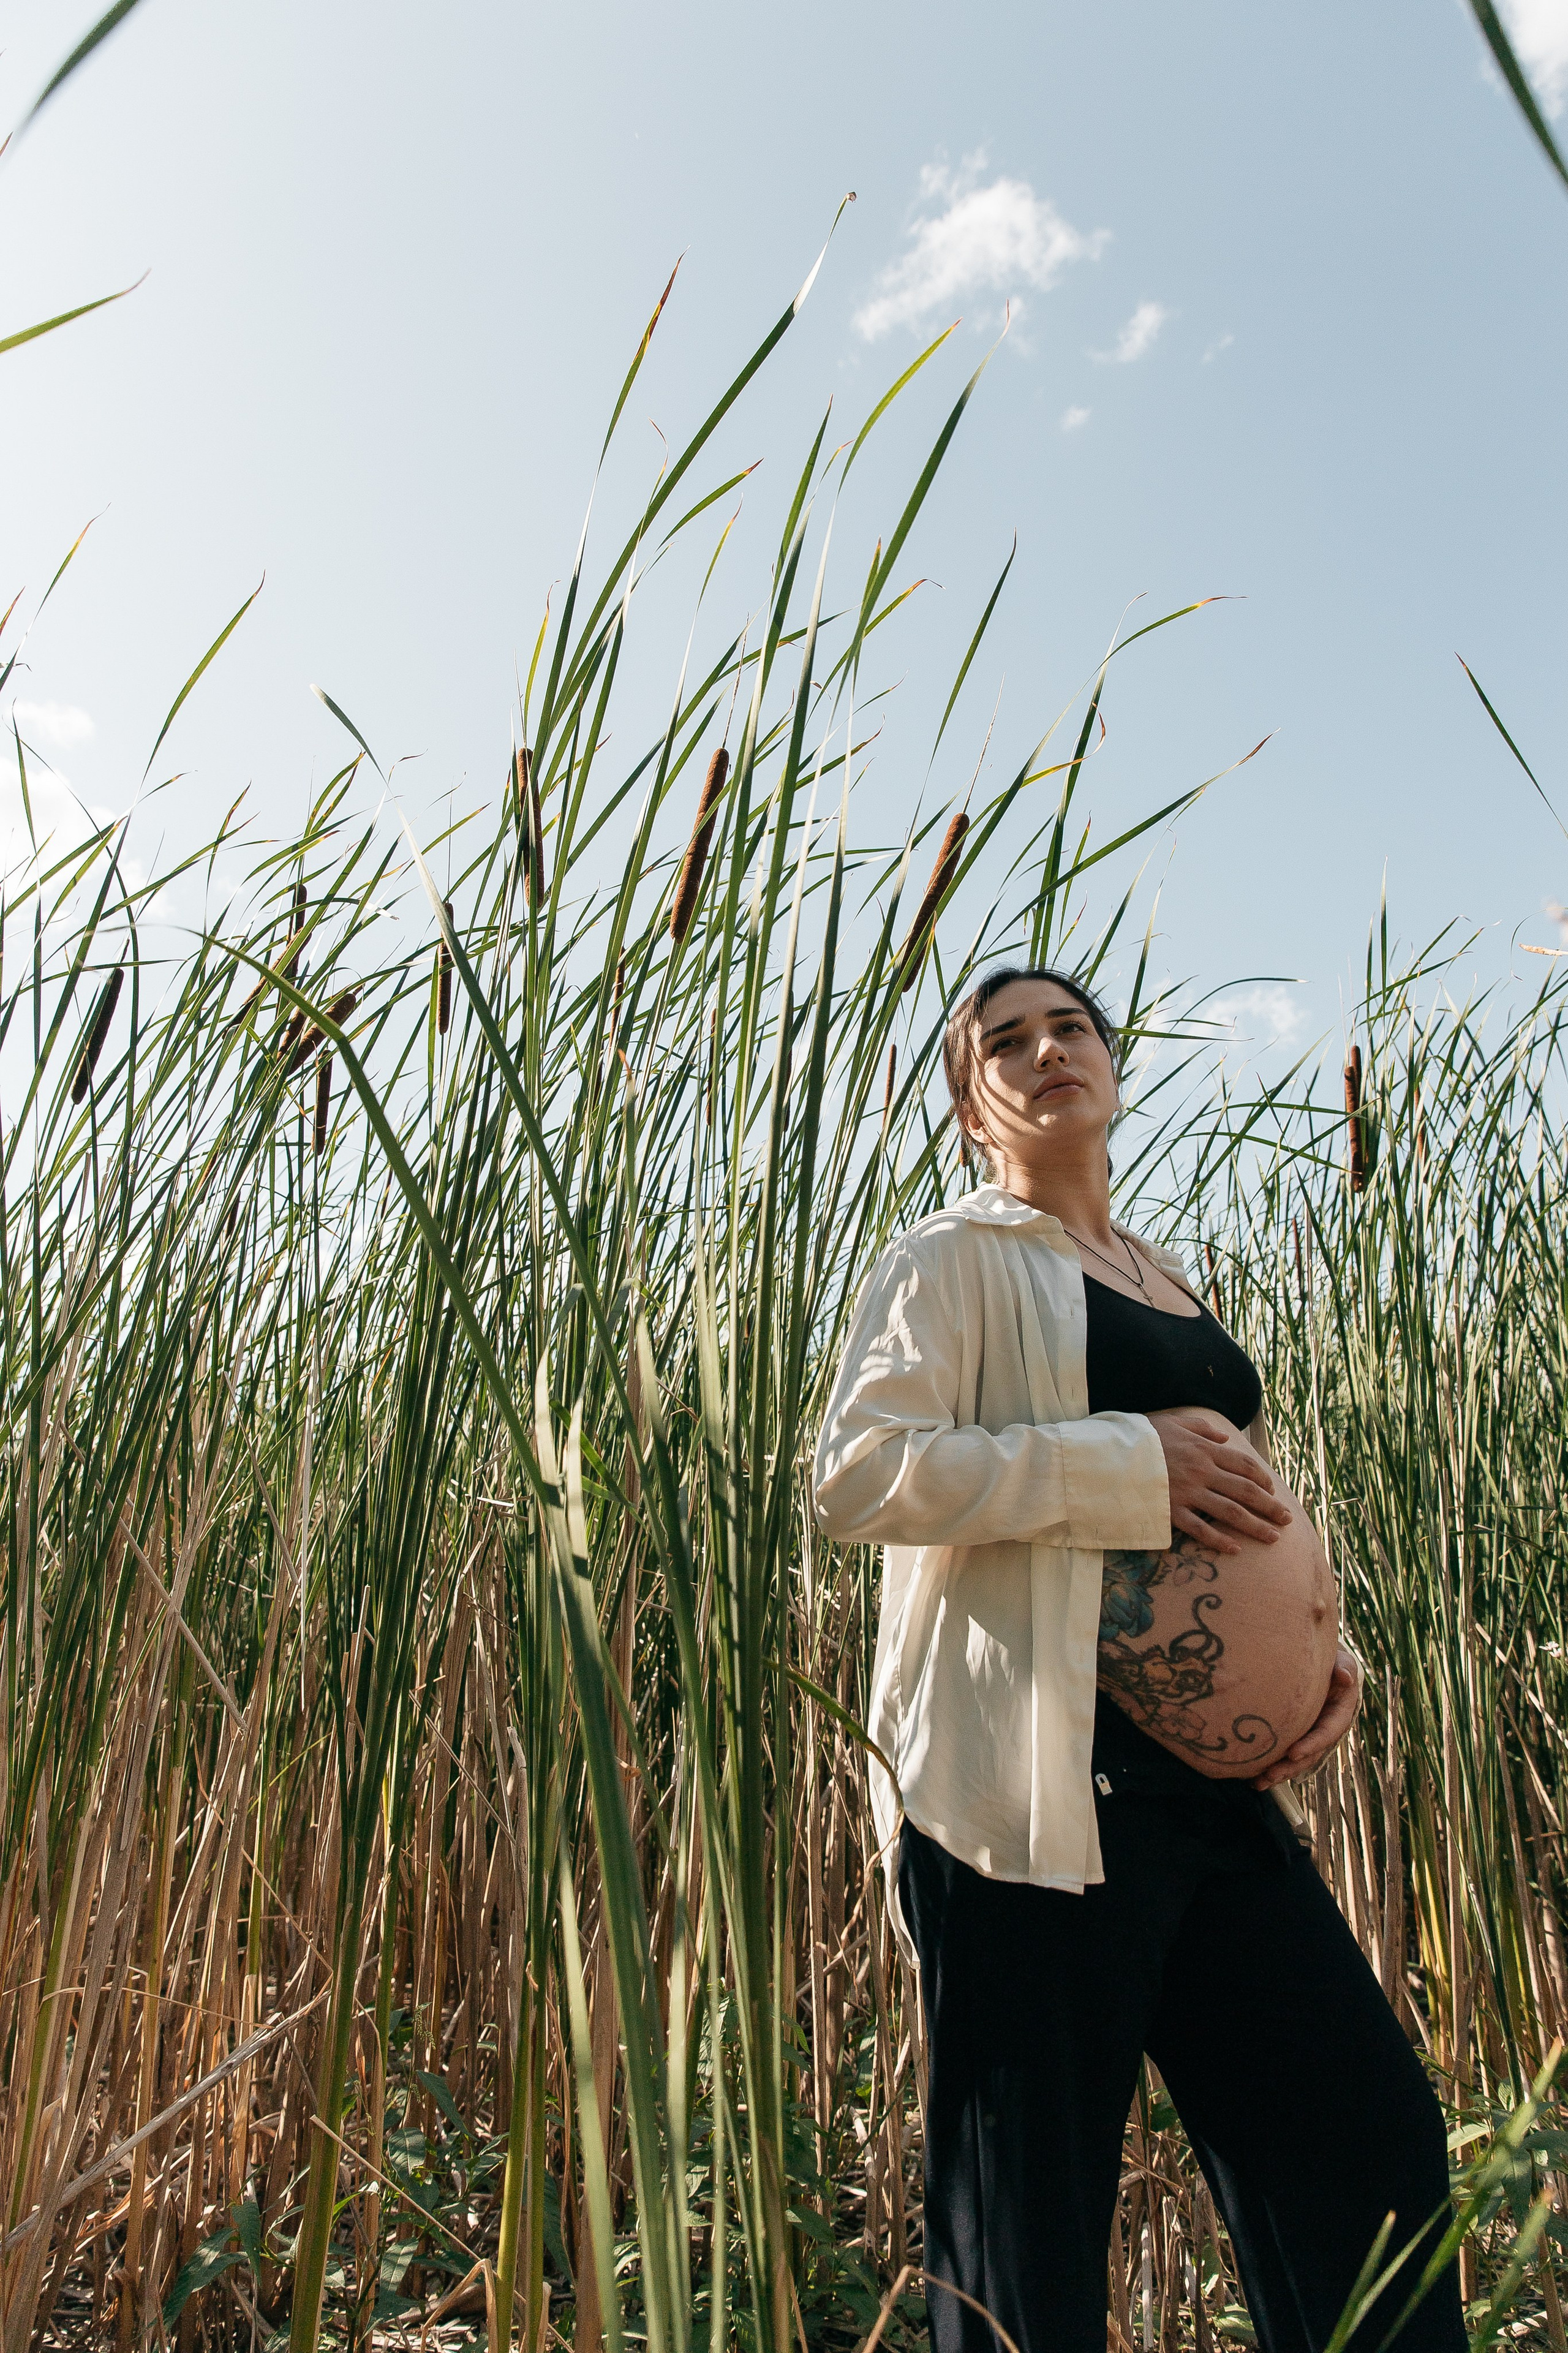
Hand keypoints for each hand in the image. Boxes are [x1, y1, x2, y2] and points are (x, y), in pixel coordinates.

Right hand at [1146, 1407, 1292, 1554]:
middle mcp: (1202, 1472)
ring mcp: (1188, 1493)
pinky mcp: (1172, 1511)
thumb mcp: (1174, 1422)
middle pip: (1245, 1491)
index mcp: (1204, 1450)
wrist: (1111, 1454)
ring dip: (1255, 1526)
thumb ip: (1201, 1428)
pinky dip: (1219, 1540)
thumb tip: (1224, 1437)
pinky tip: (1235, 1550)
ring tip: (1273, 1538)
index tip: (1273, 1490)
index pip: (1243, 1465)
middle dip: (1270, 1506)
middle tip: (1287, 1519)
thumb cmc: (1143, 1437)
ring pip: (1230, 1512)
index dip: (1262, 1478)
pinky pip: (1200, 1529)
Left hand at [1252, 1647, 1362, 1789]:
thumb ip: (1344, 1668)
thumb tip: (1345, 1677)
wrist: (1318, 1665)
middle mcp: (1324, 1730)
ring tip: (1257, 1784)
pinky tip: (1251, 1778)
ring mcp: (1309, 1736)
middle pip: (1308, 1754)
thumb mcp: (1341, 1662)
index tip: (1293, 1753)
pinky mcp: (1294, 1737)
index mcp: (1339, 1714)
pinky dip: (1269, 1767)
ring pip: (1294, 1760)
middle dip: (1289, 1767)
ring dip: (1277, 1773)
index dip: (1312, 1744)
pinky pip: (1283, 1755)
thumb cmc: (1329, 1661)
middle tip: (1270, 1774)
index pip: (1326, 1732)